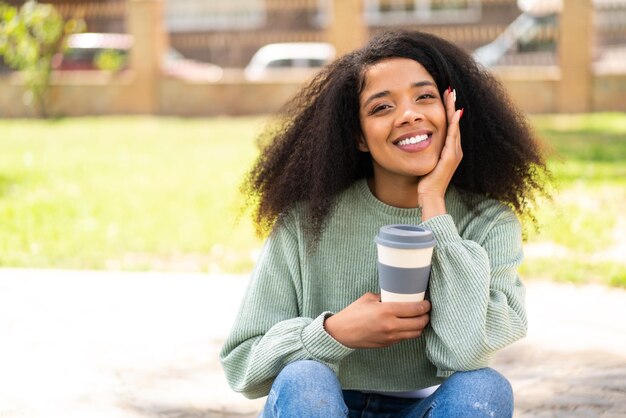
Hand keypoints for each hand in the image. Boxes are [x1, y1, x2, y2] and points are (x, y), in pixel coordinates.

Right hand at [324, 293, 430, 348]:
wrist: (341, 333)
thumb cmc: (352, 314)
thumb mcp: (368, 299)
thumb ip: (383, 297)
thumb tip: (394, 295)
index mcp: (386, 311)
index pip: (415, 309)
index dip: (425, 306)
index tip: (427, 302)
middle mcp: (391, 325)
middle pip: (419, 323)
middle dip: (426, 316)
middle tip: (426, 310)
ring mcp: (391, 337)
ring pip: (415, 333)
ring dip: (420, 326)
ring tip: (420, 318)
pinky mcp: (388, 344)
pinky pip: (405, 338)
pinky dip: (410, 332)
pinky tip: (408, 325)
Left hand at [418, 88, 463, 219]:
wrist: (429, 197)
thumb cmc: (425, 183)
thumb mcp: (426, 163)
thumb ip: (425, 153)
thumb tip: (416, 144)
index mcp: (449, 151)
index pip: (449, 126)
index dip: (448, 111)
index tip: (445, 97)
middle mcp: (455, 150)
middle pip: (454, 123)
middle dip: (452, 106)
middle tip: (451, 90)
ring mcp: (454, 153)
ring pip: (454, 127)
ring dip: (453, 110)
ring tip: (452, 95)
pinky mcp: (450, 158)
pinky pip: (452, 137)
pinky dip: (453, 124)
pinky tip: (454, 113)